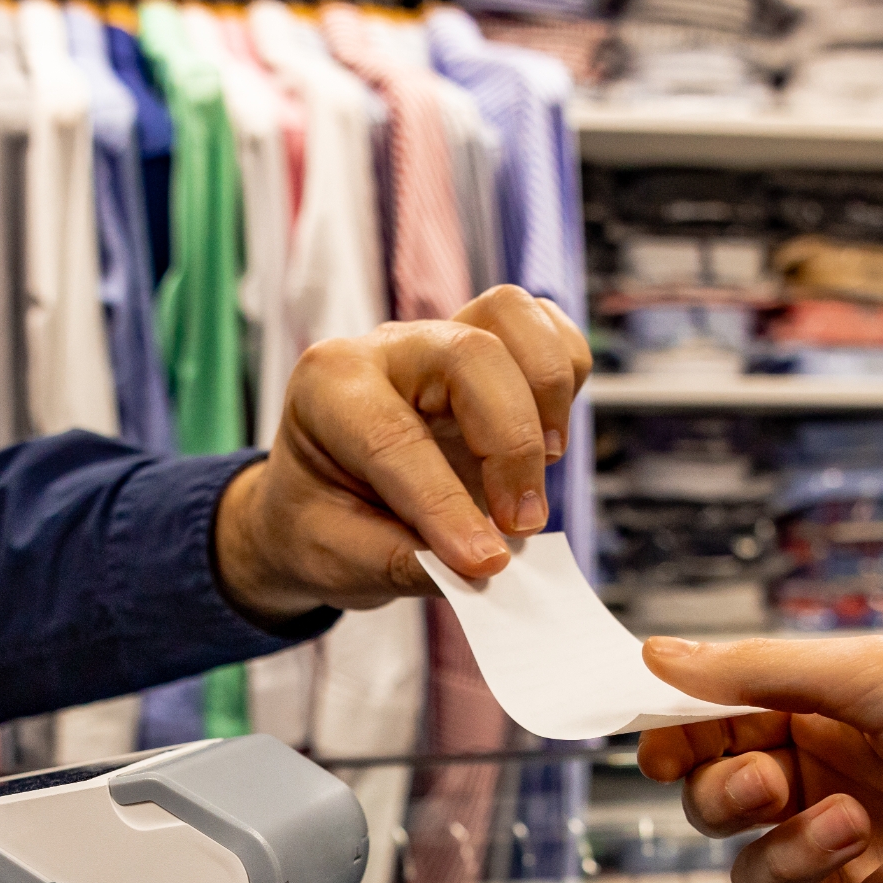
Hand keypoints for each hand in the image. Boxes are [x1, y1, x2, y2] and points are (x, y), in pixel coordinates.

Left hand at [214, 285, 592, 622]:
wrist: (318, 502)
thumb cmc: (320, 523)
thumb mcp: (334, 558)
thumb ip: (400, 563)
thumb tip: (477, 566)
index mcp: (328, 389)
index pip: (396, 437)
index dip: (447, 505)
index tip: (485, 562)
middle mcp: (386, 350)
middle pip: (472, 356)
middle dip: (512, 445)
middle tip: (519, 525)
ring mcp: (440, 339)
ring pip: (511, 316)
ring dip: (546, 393)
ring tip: (543, 466)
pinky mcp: (486, 348)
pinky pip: (544, 328)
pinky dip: (563, 374)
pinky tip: (548, 437)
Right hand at [633, 637, 882, 882]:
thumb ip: (765, 671)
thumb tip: (663, 653)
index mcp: (835, 712)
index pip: (719, 728)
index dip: (681, 740)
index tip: (661, 747)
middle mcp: (844, 781)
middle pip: (722, 810)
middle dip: (729, 799)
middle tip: (768, 783)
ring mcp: (870, 855)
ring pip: (765, 880)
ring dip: (799, 855)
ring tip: (863, 824)